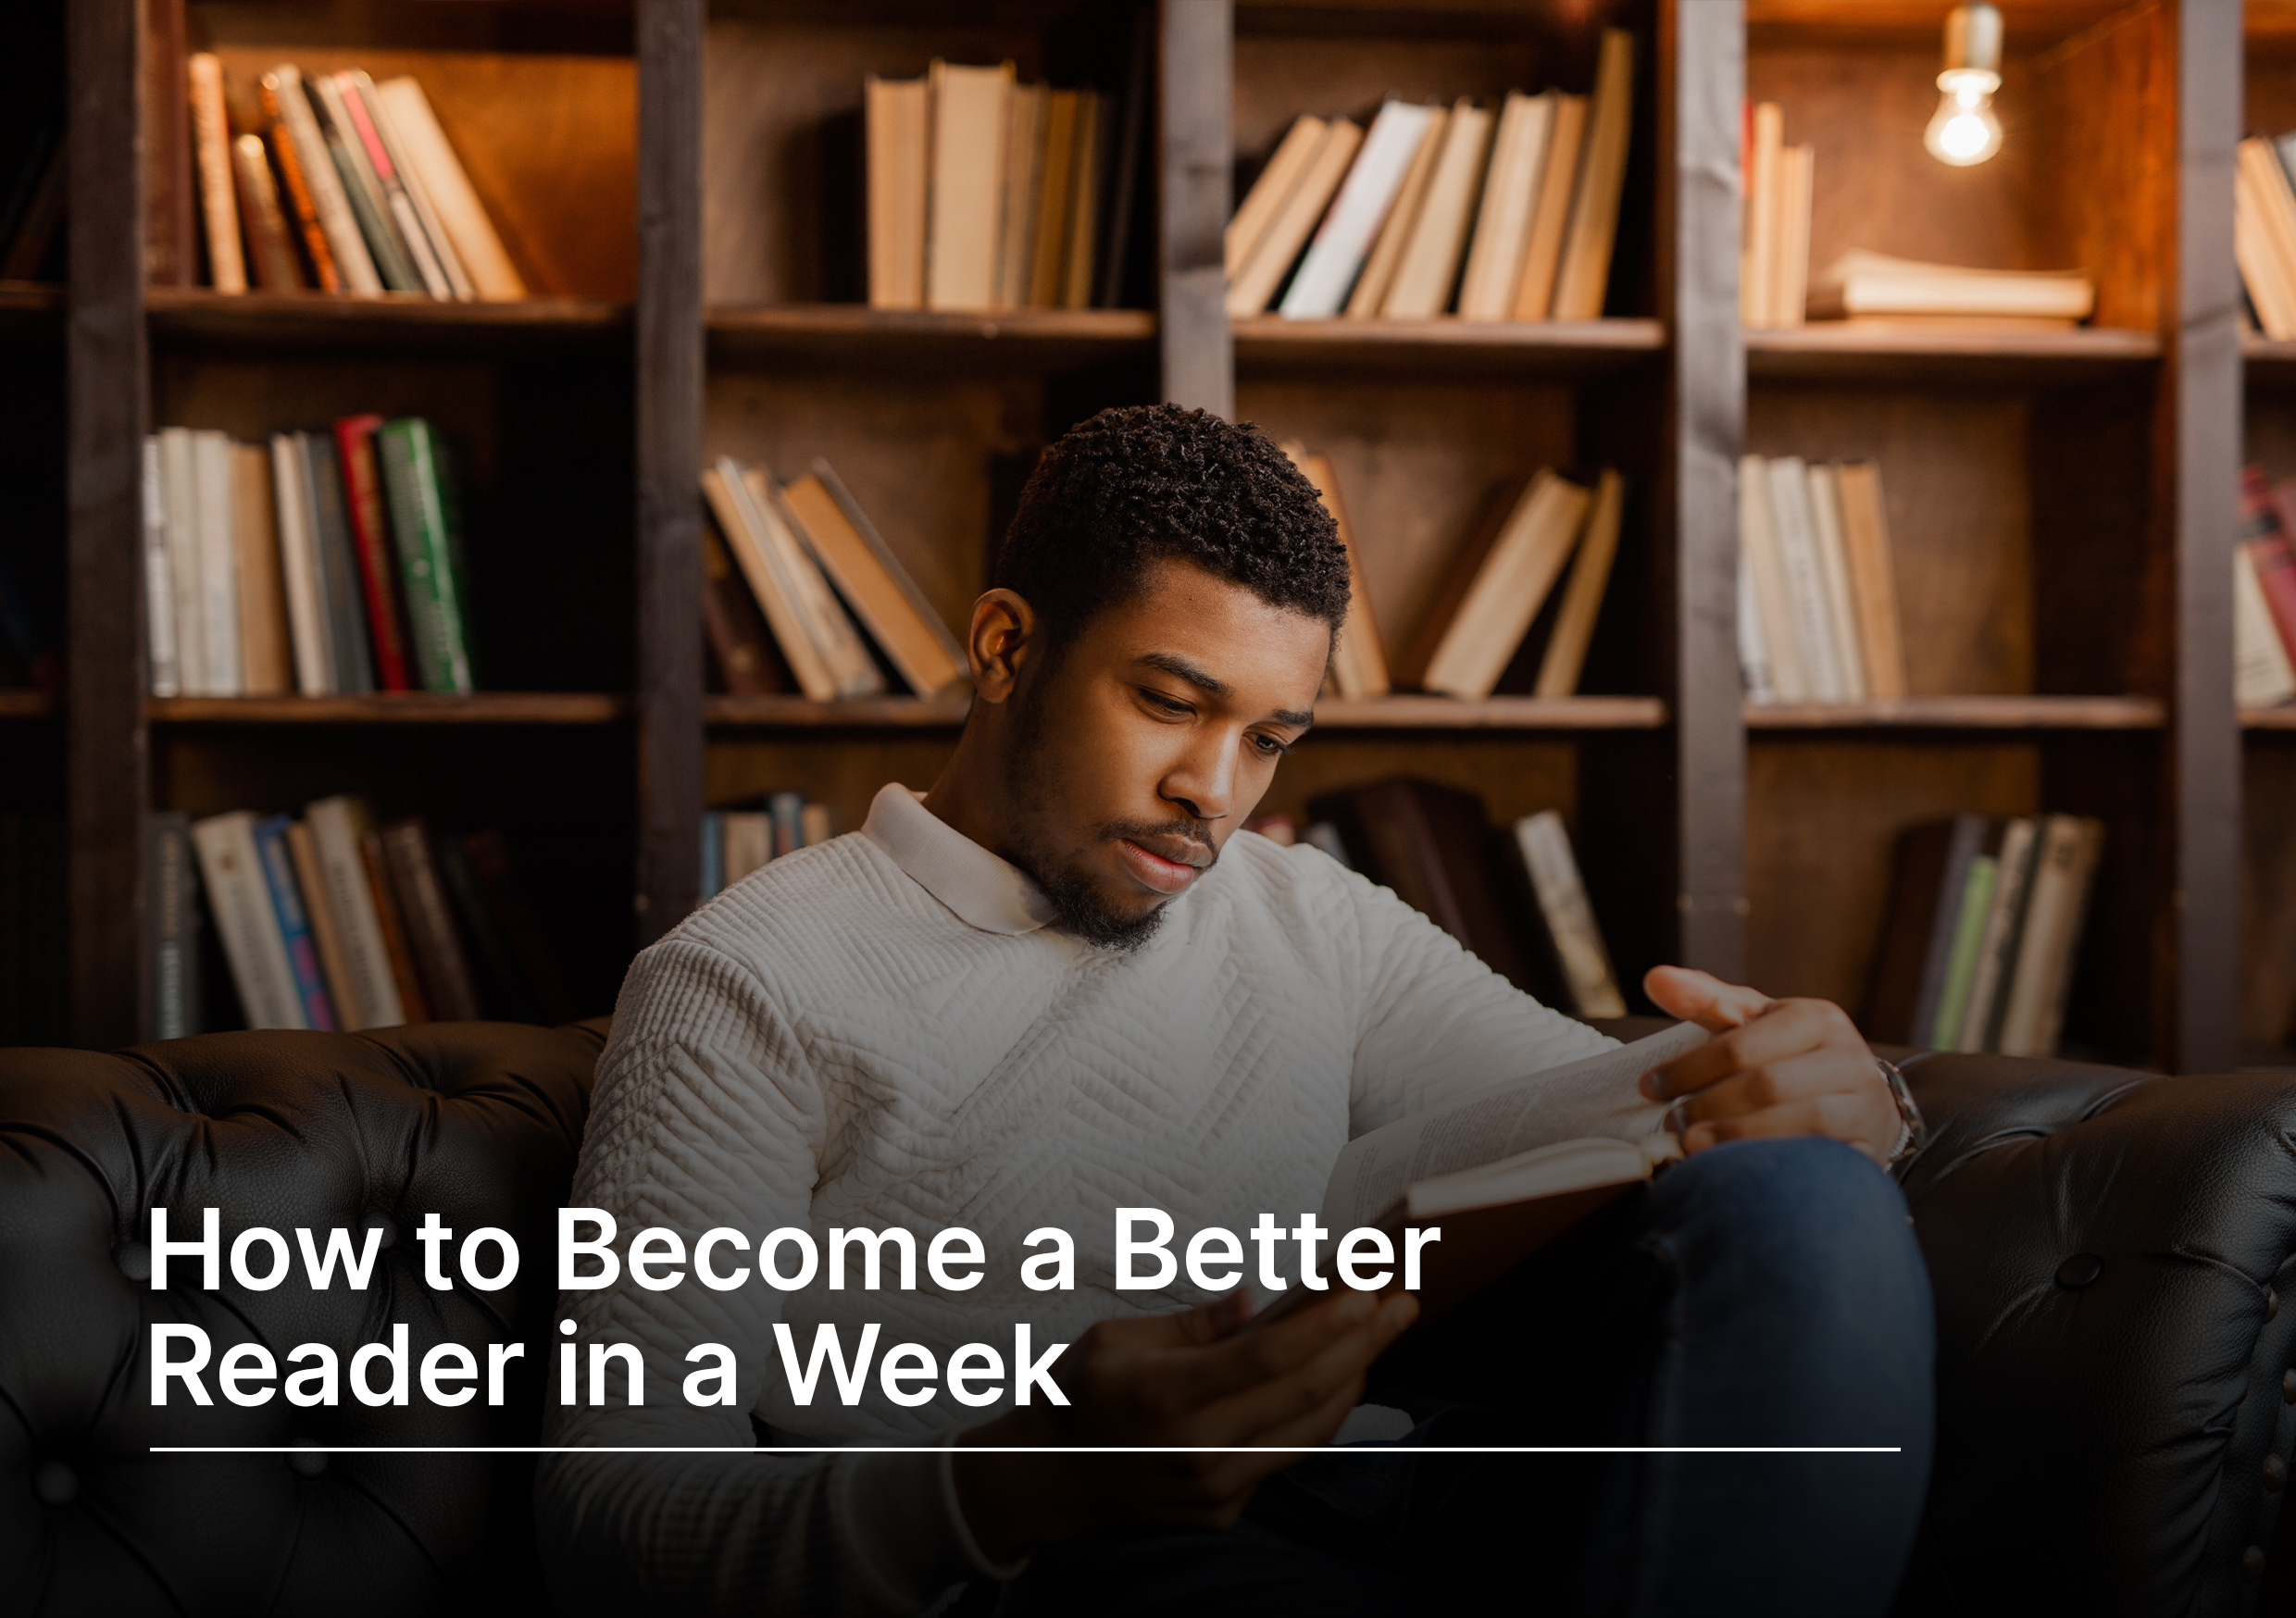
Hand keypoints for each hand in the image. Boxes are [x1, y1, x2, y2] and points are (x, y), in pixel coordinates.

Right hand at [951, 1285, 1417, 1560]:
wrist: (1045, 1482)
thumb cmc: (1075, 1396)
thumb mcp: (1113, 1340)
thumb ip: (1193, 1325)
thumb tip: (1255, 1302)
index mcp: (1167, 1399)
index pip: (1269, 1357)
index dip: (1327, 1322)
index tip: (1369, 1289)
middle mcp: (1199, 1451)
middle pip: (1306, 1391)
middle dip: (1364, 1341)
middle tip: (1403, 1301)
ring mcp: (1215, 1489)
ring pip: (1311, 1430)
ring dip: (1355, 1377)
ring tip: (1382, 1332)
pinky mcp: (1224, 1509)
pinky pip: (1287, 1455)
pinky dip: (1320, 1413)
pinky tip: (1340, 1376)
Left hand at [1637, 965, 1900, 1162]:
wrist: (1859, 1107)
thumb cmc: (1791, 1059)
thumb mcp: (1754, 1023)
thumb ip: (1705, 1001)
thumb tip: (1655, 978)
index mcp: (1818, 1018)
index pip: (1742, 1045)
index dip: (1689, 1068)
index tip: (1649, 1087)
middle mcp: (1850, 1058)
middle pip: (1768, 1084)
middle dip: (1708, 1105)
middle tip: (1670, 1124)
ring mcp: (1866, 1106)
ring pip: (1799, 1122)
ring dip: (1736, 1137)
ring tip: (1692, 1144)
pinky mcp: (1871, 1149)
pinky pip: (1820, 1159)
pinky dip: (1774, 1161)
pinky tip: (1738, 1167)